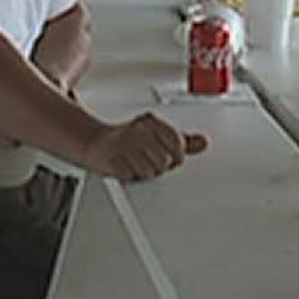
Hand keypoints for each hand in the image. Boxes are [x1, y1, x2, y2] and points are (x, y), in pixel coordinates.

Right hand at [81, 113, 208, 181]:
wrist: (95, 142)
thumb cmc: (129, 140)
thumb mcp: (157, 135)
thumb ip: (182, 141)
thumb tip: (203, 143)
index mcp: (151, 121)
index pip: (177, 144)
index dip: (175, 155)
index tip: (168, 155)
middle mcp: (138, 130)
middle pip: (165, 161)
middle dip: (159, 166)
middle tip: (147, 160)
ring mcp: (124, 144)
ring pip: (150, 172)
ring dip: (144, 173)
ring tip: (136, 164)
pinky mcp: (112, 159)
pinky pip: (132, 176)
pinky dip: (130, 176)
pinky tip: (125, 167)